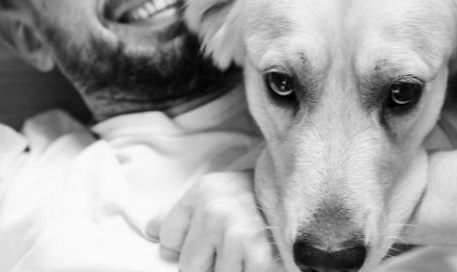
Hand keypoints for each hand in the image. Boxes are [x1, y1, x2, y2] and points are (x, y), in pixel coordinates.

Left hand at [149, 171, 281, 271]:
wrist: (309, 197)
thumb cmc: (259, 200)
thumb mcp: (220, 195)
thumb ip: (184, 214)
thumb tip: (148, 230)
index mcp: (203, 192)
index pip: (168, 237)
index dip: (185, 245)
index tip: (210, 240)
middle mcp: (215, 211)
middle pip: (188, 266)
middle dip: (209, 265)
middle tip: (235, 248)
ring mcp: (236, 236)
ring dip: (233, 270)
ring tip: (250, 253)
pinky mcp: (259, 258)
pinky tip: (261, 262)